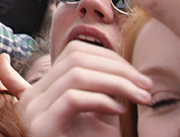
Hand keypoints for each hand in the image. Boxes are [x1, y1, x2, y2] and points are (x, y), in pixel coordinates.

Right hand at [18, 41, 150, 136]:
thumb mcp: (98, 118)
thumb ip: (103, 92)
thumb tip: (125, 66)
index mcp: (44, 90)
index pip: (74, 52)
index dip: (110, 57)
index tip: (138, 76)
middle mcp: (33, 97)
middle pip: (75, 58)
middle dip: (118, 68)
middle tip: (146, 86)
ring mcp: (35, 111)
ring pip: (76, 75)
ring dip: (117, 83)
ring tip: (141, 98)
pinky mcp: (43, 127)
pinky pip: (74, 99)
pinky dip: (102, 101)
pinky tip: (121, 111)